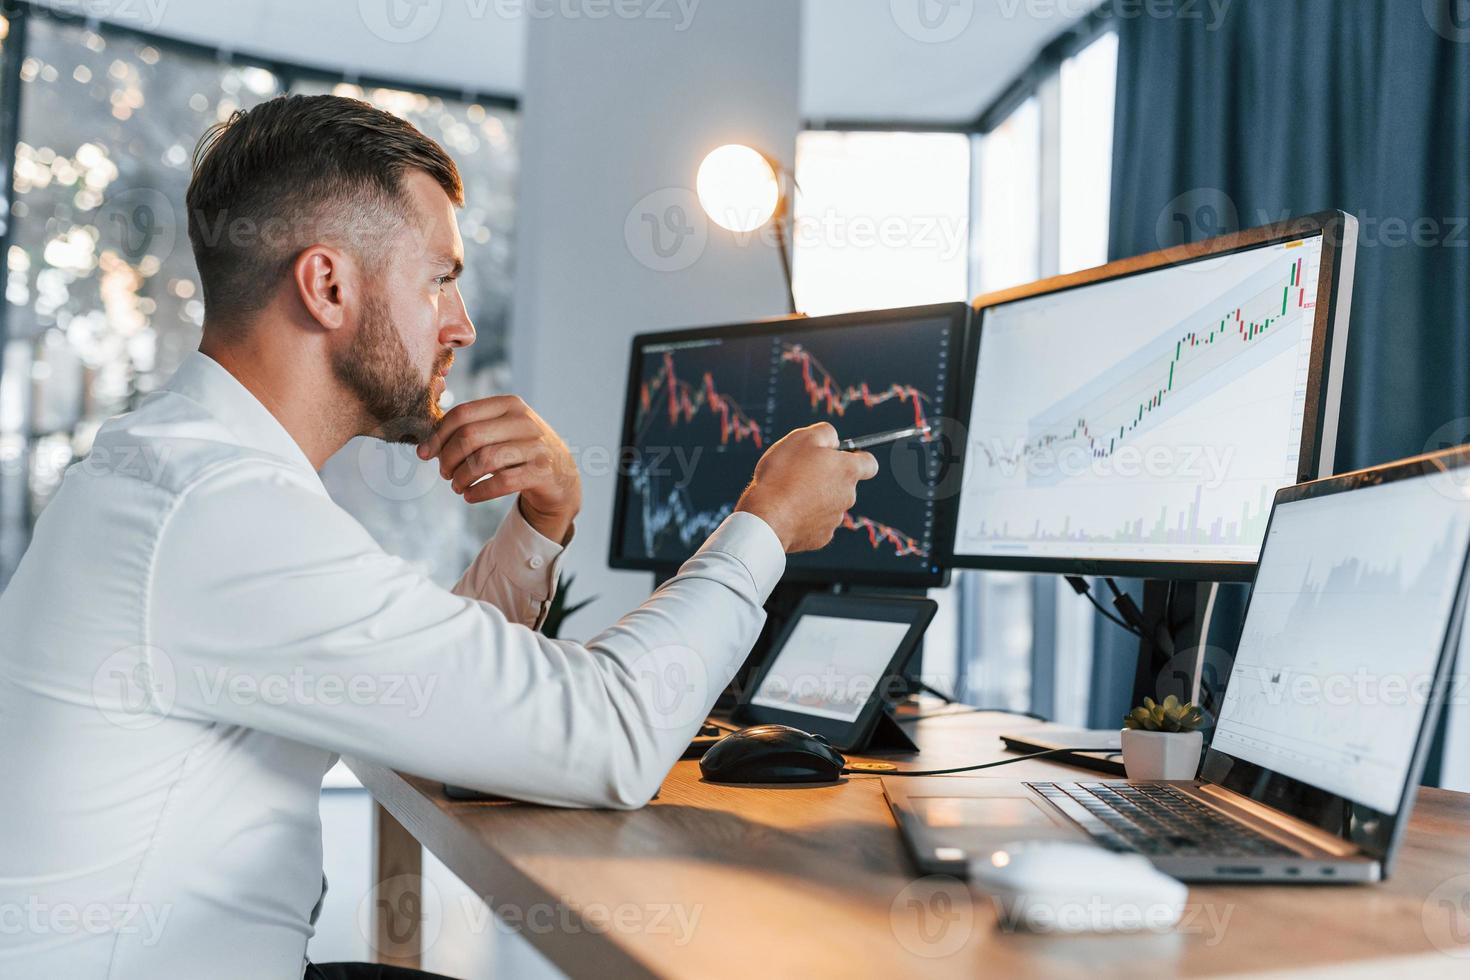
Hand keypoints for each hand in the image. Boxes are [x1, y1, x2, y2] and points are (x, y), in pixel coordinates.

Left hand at [417, 396, 581, 542]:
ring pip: (484, 460)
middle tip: (444, 473)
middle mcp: (525, 421)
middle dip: (448, 458)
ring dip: (461, 477)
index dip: (438, 435)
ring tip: (457, 486)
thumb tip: (426, 446)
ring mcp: (537, 446)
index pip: (462, 414)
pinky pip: (502, 483)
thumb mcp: (499, 432)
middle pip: (470, 437)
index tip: (425, 453)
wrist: (561, 476)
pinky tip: (470, 496)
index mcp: (509, 405)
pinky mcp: (542, 472)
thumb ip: (469, 430)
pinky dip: (479, 492)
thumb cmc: (519, 453)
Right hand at [735, 422, 878, 552]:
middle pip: (845, 484)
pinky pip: (816, 523)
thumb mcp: (803, 437)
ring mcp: (835, 519)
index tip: (842, 456)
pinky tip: (787, 512)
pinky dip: (805, 517)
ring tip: (789, 493)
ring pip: (829, 504)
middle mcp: (848, 496)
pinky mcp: (821, 538)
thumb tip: (834, 440)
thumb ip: (826, 433)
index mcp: (848, 470)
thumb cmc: (783, 474)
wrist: (766, 516)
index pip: (870, 464)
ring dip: (815, 498)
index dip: (858, 458)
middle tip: (802, 472)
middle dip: (828, 478)